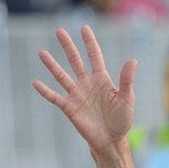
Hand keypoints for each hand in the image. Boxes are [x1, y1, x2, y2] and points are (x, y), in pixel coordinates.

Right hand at [32, 25, 137, 154]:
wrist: (111, 140)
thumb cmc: (122, 119)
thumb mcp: (126, 99)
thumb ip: (126, 80)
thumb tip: (133, 60)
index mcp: (102, 80)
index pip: (94, 56)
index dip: (89, 43)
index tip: (84, 28)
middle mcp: (87, 84)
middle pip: (75, 61)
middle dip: (68, 46)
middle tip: (59, 31)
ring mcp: (77, 95)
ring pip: (62, 76)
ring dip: (52, 65)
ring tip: (41, 53)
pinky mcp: (69, 107)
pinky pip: (55, 97)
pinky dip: (46, 91)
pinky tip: (35, 83)